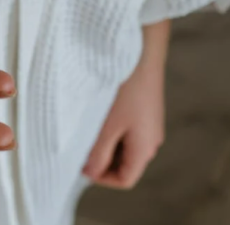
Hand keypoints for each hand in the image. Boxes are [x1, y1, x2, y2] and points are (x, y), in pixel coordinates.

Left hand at [82, 20, 169, 188]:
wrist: (141, 50)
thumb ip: (97, 154)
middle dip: (100, 158)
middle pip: (123, 163)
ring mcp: (148, 122)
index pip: (124, 179)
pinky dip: (109, 126)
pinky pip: (125, 127)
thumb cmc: (124, 89)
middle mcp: (151, 138)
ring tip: (85, 126)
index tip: (79, 163)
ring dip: (103, 141)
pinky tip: (96, 112)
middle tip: (78, 143)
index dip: (100, 178)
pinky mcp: (144, 107)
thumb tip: (90, 173)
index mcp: (145, 148)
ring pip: (122, 144)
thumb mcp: (106, 127)